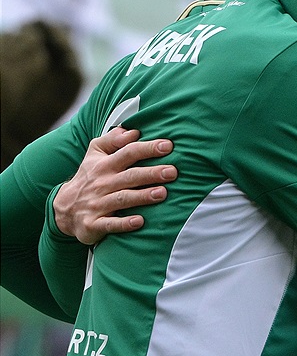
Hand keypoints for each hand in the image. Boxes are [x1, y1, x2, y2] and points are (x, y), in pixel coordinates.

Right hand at [53, 127, 176, 244]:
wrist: (64, 208)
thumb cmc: (89, 177)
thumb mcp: (94, 154)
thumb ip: (113, 140)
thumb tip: (133, 131)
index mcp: (105, 165)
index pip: (128, 152)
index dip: (147, 148)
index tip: (168, 146)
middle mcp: (102, 183)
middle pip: (129, 176)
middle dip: (151, 173)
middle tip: (172, 172)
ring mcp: (97, 204)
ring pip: (122, 199)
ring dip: (142, 196)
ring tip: (162, 193)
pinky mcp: (94, 224)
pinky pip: (110, 224)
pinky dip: (124, 223)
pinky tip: (139, 222)